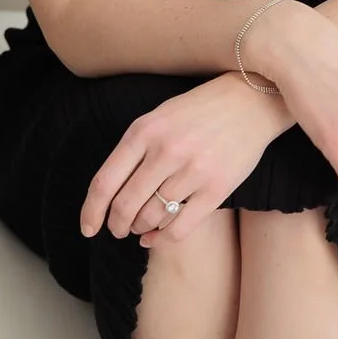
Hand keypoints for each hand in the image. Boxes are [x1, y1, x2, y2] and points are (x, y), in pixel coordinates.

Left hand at [79, 73, 288, 250]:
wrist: (249, 100)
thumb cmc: (199, 111)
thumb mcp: (159, 117)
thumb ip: (135, 150)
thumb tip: (111, 195)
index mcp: (144, 131)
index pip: (105, 182)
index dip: (91, 212)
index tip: (87, 229)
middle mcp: (165, 150)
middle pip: (125, 206)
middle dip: (117, 226)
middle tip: (118, 230)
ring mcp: (192, 170)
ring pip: (152, 218)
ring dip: (141, 228)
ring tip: (142, 226)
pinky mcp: (217, 188)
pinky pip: (180, 227)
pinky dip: (163, 238)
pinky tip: (157, 236)